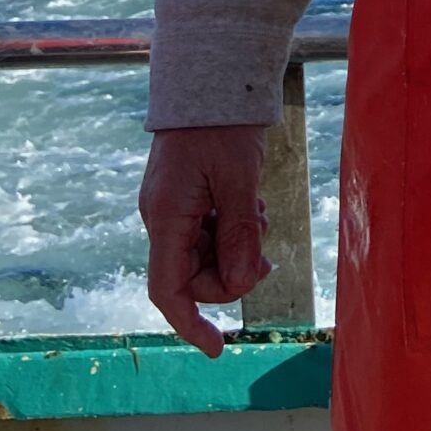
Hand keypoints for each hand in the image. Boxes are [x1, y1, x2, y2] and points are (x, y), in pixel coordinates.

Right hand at [140, 124, 270, 356]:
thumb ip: (239, 234)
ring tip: (257, 211)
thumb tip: (242, 283)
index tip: (218, 350)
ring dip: (238, 246)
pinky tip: (250, 202)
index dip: (191, 324)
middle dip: (233, 273)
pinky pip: (212, 232)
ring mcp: (174, 209)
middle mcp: (163, 218)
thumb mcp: (239, 181)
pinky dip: (235, 228)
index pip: (168, 290)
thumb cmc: (223, 126)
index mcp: (166, 217)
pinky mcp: (188, 199)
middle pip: (196, 276)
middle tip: (267, 255)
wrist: (213, 80)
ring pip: (208, 255)